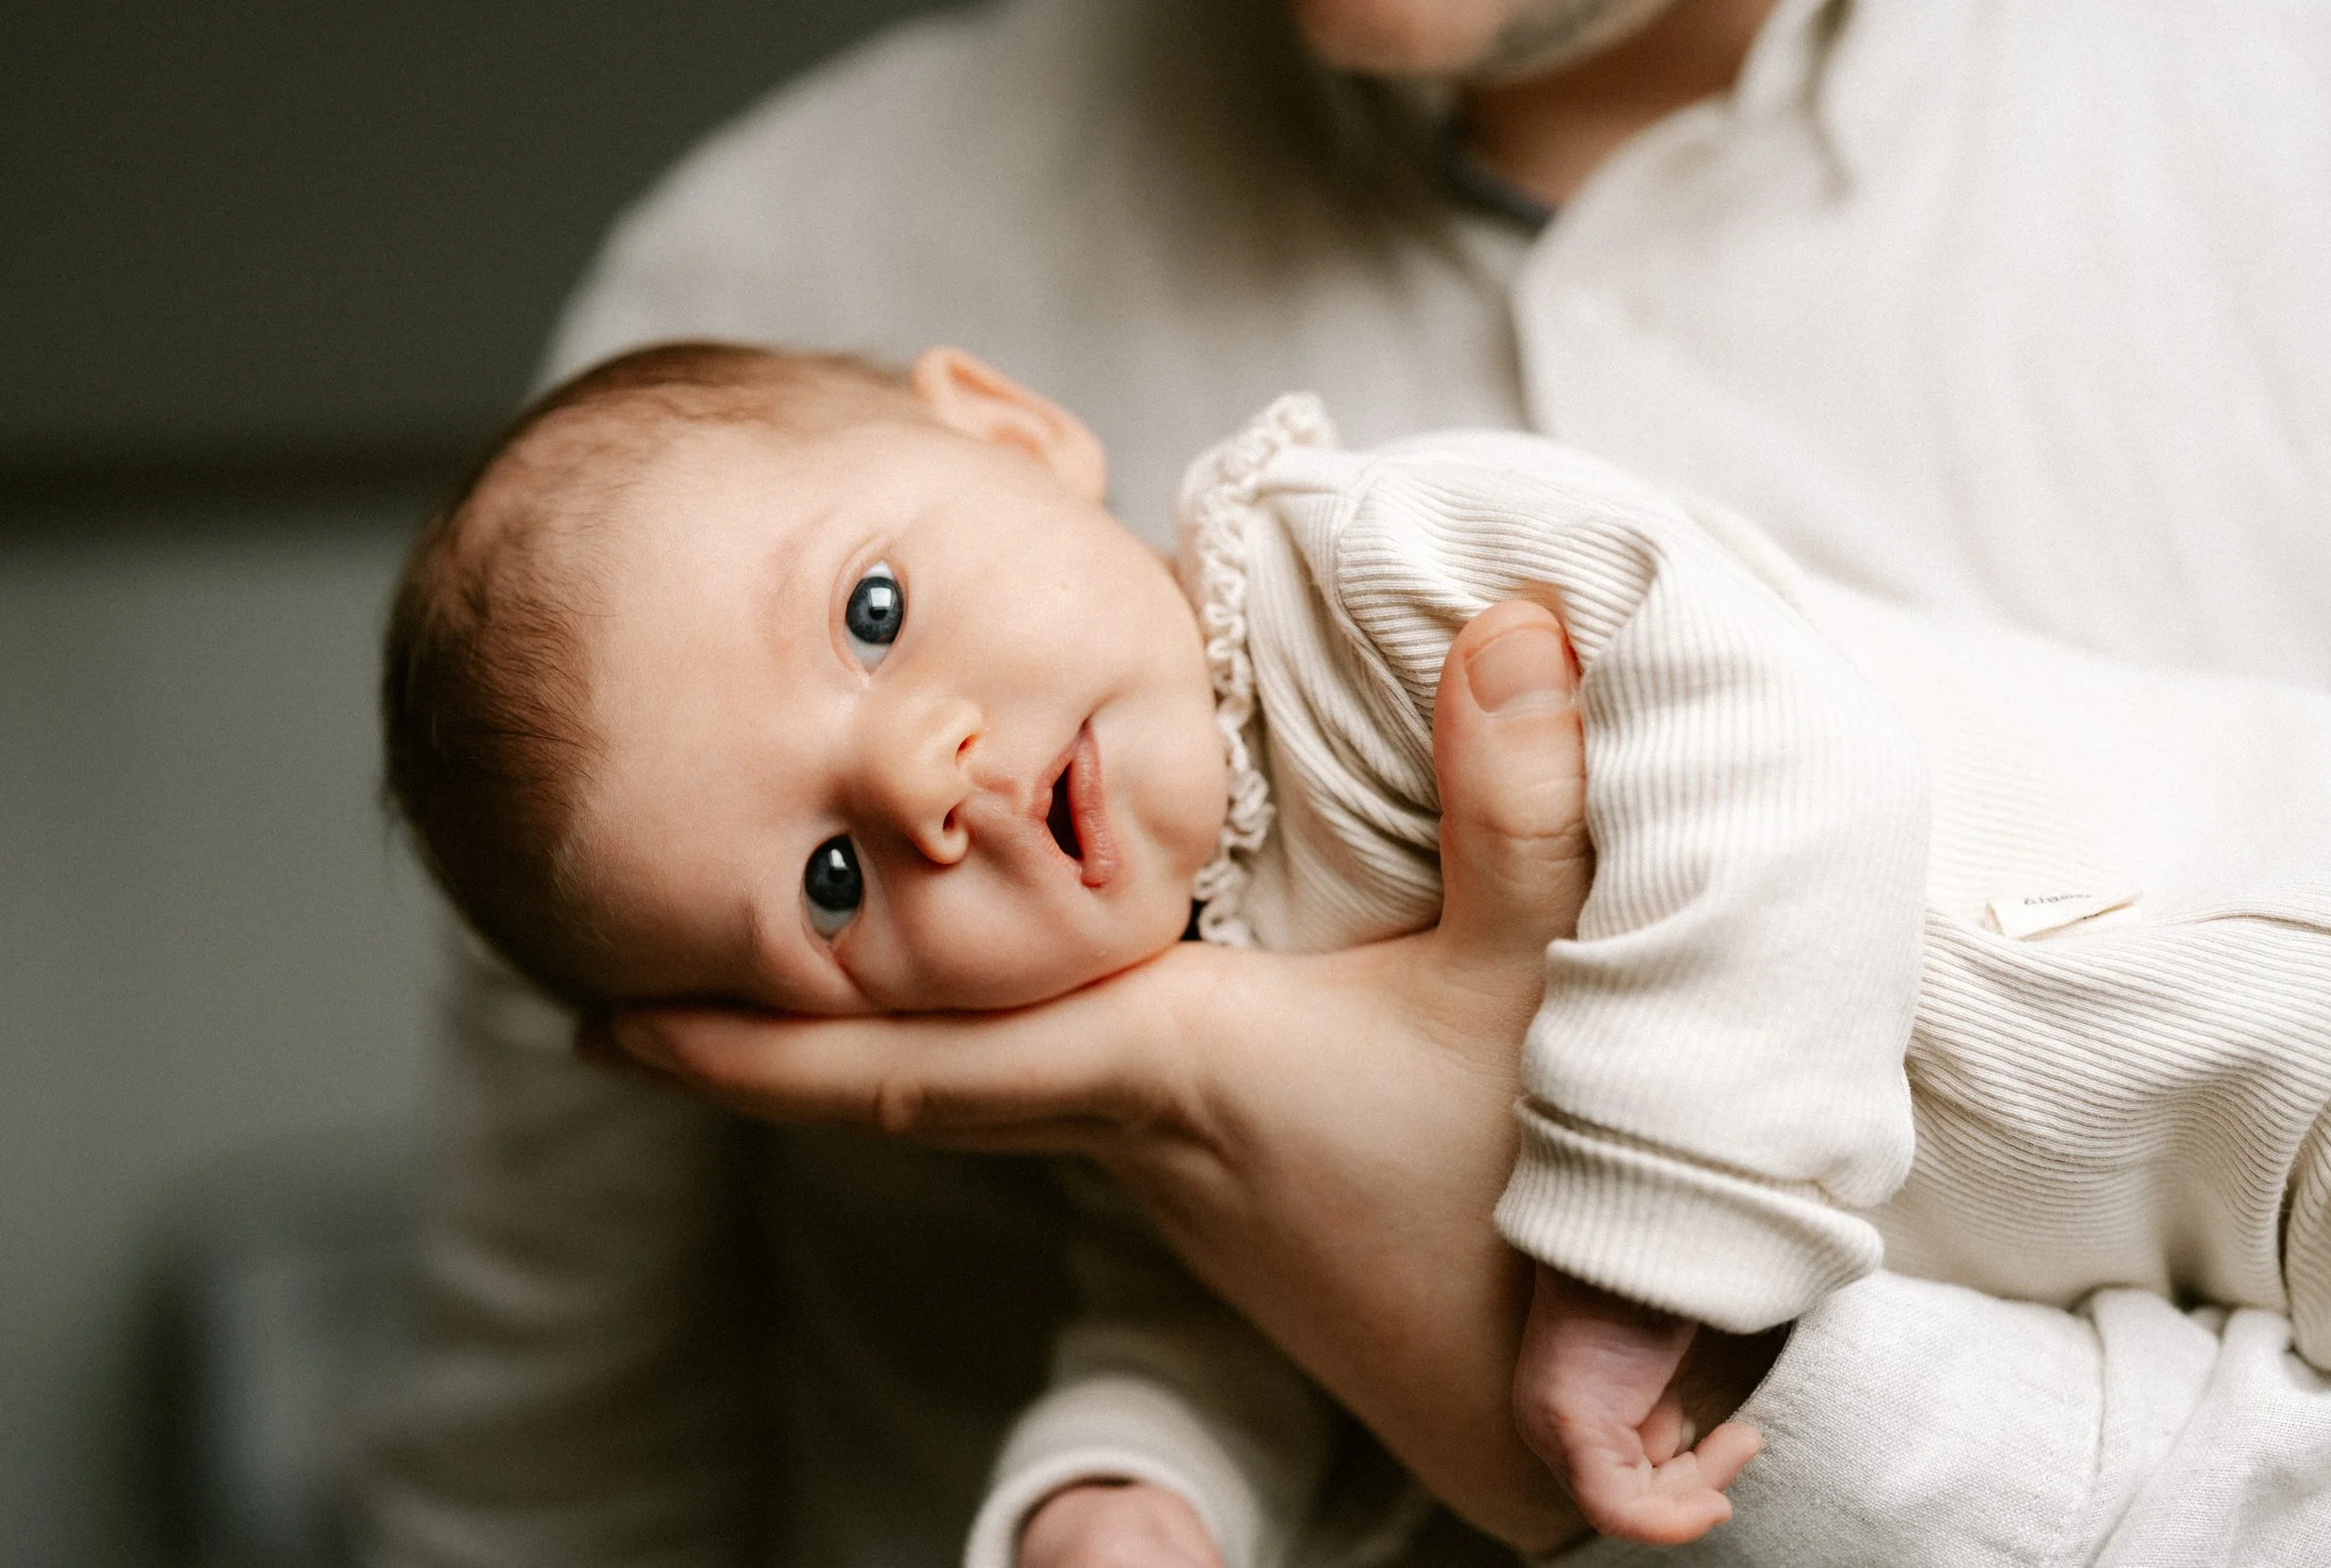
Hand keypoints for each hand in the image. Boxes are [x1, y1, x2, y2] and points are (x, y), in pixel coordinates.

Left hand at [591, 601, 1594, 1550]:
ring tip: (797, 958)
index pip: (903, 1063)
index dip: (741, 1046)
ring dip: (873, 1040)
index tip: (596, 1023)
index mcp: (1164, 1066)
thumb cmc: (1538, 1215)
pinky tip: (1018, 1003)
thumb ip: (1516, 811)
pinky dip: (987, 1052)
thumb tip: (1510, 620)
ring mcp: (1178, 1176)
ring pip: (981, 1094)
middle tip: (635, 986)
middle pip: (907, 1084)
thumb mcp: (1536, 996)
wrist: (1570, 1421)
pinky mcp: (1233, 1188)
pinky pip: (1060, 1103)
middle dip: (763, 1042)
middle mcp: (1137, 1129)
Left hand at [1512, 1269, 1764, 1544]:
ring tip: (1743, 1437)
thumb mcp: (1656, 1355)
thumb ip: (1658, 1400)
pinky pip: (1616, 1509)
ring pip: (1630, 1504)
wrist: (1632, 1228)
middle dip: (1699, 1480)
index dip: (1686, 1477)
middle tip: (1745, 1438)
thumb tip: (1682, 1443)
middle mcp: (1546, 1420)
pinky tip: (1716, 1497)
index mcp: (1567, 1400)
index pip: (1622, 1475)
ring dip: (1701, 1484)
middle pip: (1628, 1492)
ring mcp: (1551, 1425)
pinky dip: (1673, 1519)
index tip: (1739, 1442)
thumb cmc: (1648, 1277)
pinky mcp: (1569, 1425)